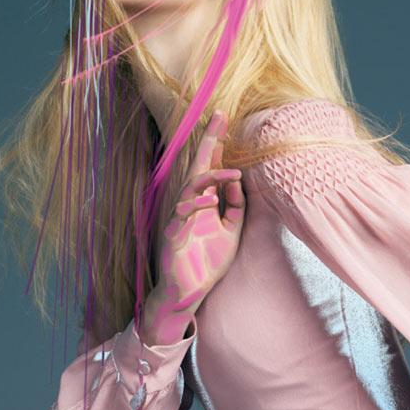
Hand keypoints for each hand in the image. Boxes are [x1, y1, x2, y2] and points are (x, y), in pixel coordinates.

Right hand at [142, 110, 244, 342]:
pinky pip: (183, 214)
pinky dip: (197, 205)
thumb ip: (236, 207)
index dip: (217, 145)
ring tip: (230, 172)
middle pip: (198, 167)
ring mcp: (178, 218)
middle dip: (209, 142)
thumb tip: (238, 181)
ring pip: (190, 188)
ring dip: (210, 177)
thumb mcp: (231, 231)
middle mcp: (190, 205)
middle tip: (219, 117)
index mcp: (204, 202)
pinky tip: (211, 200)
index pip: (211, 167)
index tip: (224, 119)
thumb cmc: (206, 262)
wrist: (186, 293)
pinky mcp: (172, 234)